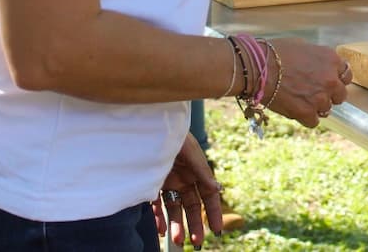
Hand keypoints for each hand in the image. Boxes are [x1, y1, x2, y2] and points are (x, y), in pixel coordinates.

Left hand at [152, 132, 222, 248]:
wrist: (150, 126)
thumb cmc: (174, 136)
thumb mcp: (190, 153)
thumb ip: (202, 172)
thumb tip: (217, 189)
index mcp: (197, 172)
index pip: (208, 196)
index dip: (213, 212)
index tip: (217, 230)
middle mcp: (184, 179)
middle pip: (192, 206)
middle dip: (194, 223)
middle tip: (197, 241)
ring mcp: (168, 182)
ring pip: (174, 208)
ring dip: (177, 225)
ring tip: (178, 240)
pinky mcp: (151, 183)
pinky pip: (156, 205)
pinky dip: (159, 218)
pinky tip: (161, 230)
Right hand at [264, 36, 351, 126]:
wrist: (258, 67)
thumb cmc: (276, 52)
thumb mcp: (303, 46)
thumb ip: (318, 59)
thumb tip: (321, 66)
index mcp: (331, 59)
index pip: (346, 75)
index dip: (337, 79)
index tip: (329, 81)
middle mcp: (330, 79)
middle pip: (340, 95)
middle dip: (329, 94)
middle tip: (314, 92)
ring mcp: (320, 98)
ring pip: (327, 109)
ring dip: (316, 106)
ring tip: (300, 100)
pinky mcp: (307, 113)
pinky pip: (314, 121)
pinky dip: (306, 117)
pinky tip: (295, 109)